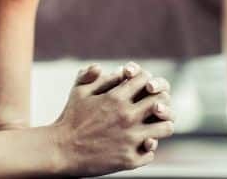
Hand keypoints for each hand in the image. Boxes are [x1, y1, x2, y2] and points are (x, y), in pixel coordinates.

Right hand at [52, 62, 173, 175]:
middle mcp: (127, 116)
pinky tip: (139, 146)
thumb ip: (94, 75)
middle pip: (162, 101)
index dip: (147, 81)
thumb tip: (113, 68)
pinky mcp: (129, 159)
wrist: (60, 151)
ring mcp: (130, 139)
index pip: (146, 80)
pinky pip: (151, 152)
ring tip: (153, 127)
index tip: (143, 87)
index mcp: (116, 98)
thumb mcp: (79, 92)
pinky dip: (146, 149)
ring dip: (161, 125)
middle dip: (160, 101)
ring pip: (166, 127)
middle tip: (154, 106)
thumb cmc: (70, 119)